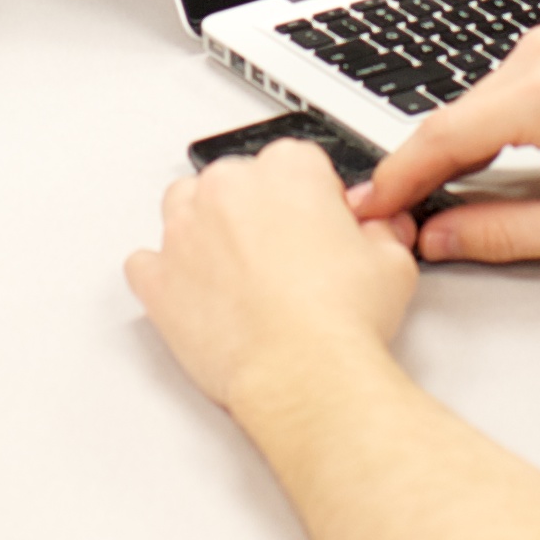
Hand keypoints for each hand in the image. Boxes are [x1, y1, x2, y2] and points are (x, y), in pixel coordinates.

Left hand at [127, 137, 418, 419]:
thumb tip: (379, 228)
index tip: (322, 227)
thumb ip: (380, 230)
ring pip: (184, 209)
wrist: (302, 375)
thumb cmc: (340, 321)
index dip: (314, 199)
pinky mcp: (157, 279)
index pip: (298, 164)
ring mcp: (184, 231)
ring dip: (206, 230)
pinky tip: (197, 296)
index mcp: (287, 169)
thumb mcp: (392, 261)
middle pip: (237, 182)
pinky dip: (168, 276)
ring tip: (238, 273)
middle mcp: (228, 188)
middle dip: (258, 213)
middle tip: (286, 258)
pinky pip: (147, 263)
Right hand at [358, 30, 539, 264]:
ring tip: (421, 206)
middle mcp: (536, 61)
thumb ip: (501, 234)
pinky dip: (470, 138)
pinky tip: (461, 173)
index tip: (369, 210)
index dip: (398, 179)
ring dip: (444, 156)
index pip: (444, 138)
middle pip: (448, 122)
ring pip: (465, 112)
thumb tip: (439, 238)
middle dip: (416, 174)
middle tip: (387, 221)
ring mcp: (539, 52)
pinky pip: (486, 101)